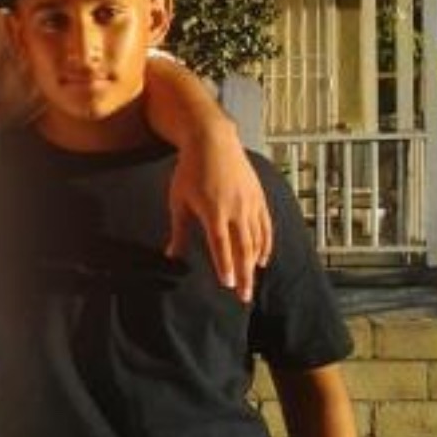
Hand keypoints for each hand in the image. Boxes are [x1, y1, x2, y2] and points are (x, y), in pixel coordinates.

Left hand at [166, 117, 272, 301]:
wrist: (213, 140)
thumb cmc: (190, 170)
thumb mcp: (179, 200)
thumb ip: (179, 231)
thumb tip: (171, 256)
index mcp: (213, 211)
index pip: (221, 245)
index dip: (224, 266)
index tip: (226, 285)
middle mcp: (235, 209)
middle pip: (243, 248)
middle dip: (243, 274)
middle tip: (244, 296)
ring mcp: (250, 203)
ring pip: (256, 239)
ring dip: (254, 263)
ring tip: (251, 281)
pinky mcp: (259, 197)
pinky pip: (266, 226)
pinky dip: (266, 244)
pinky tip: (263, 259)